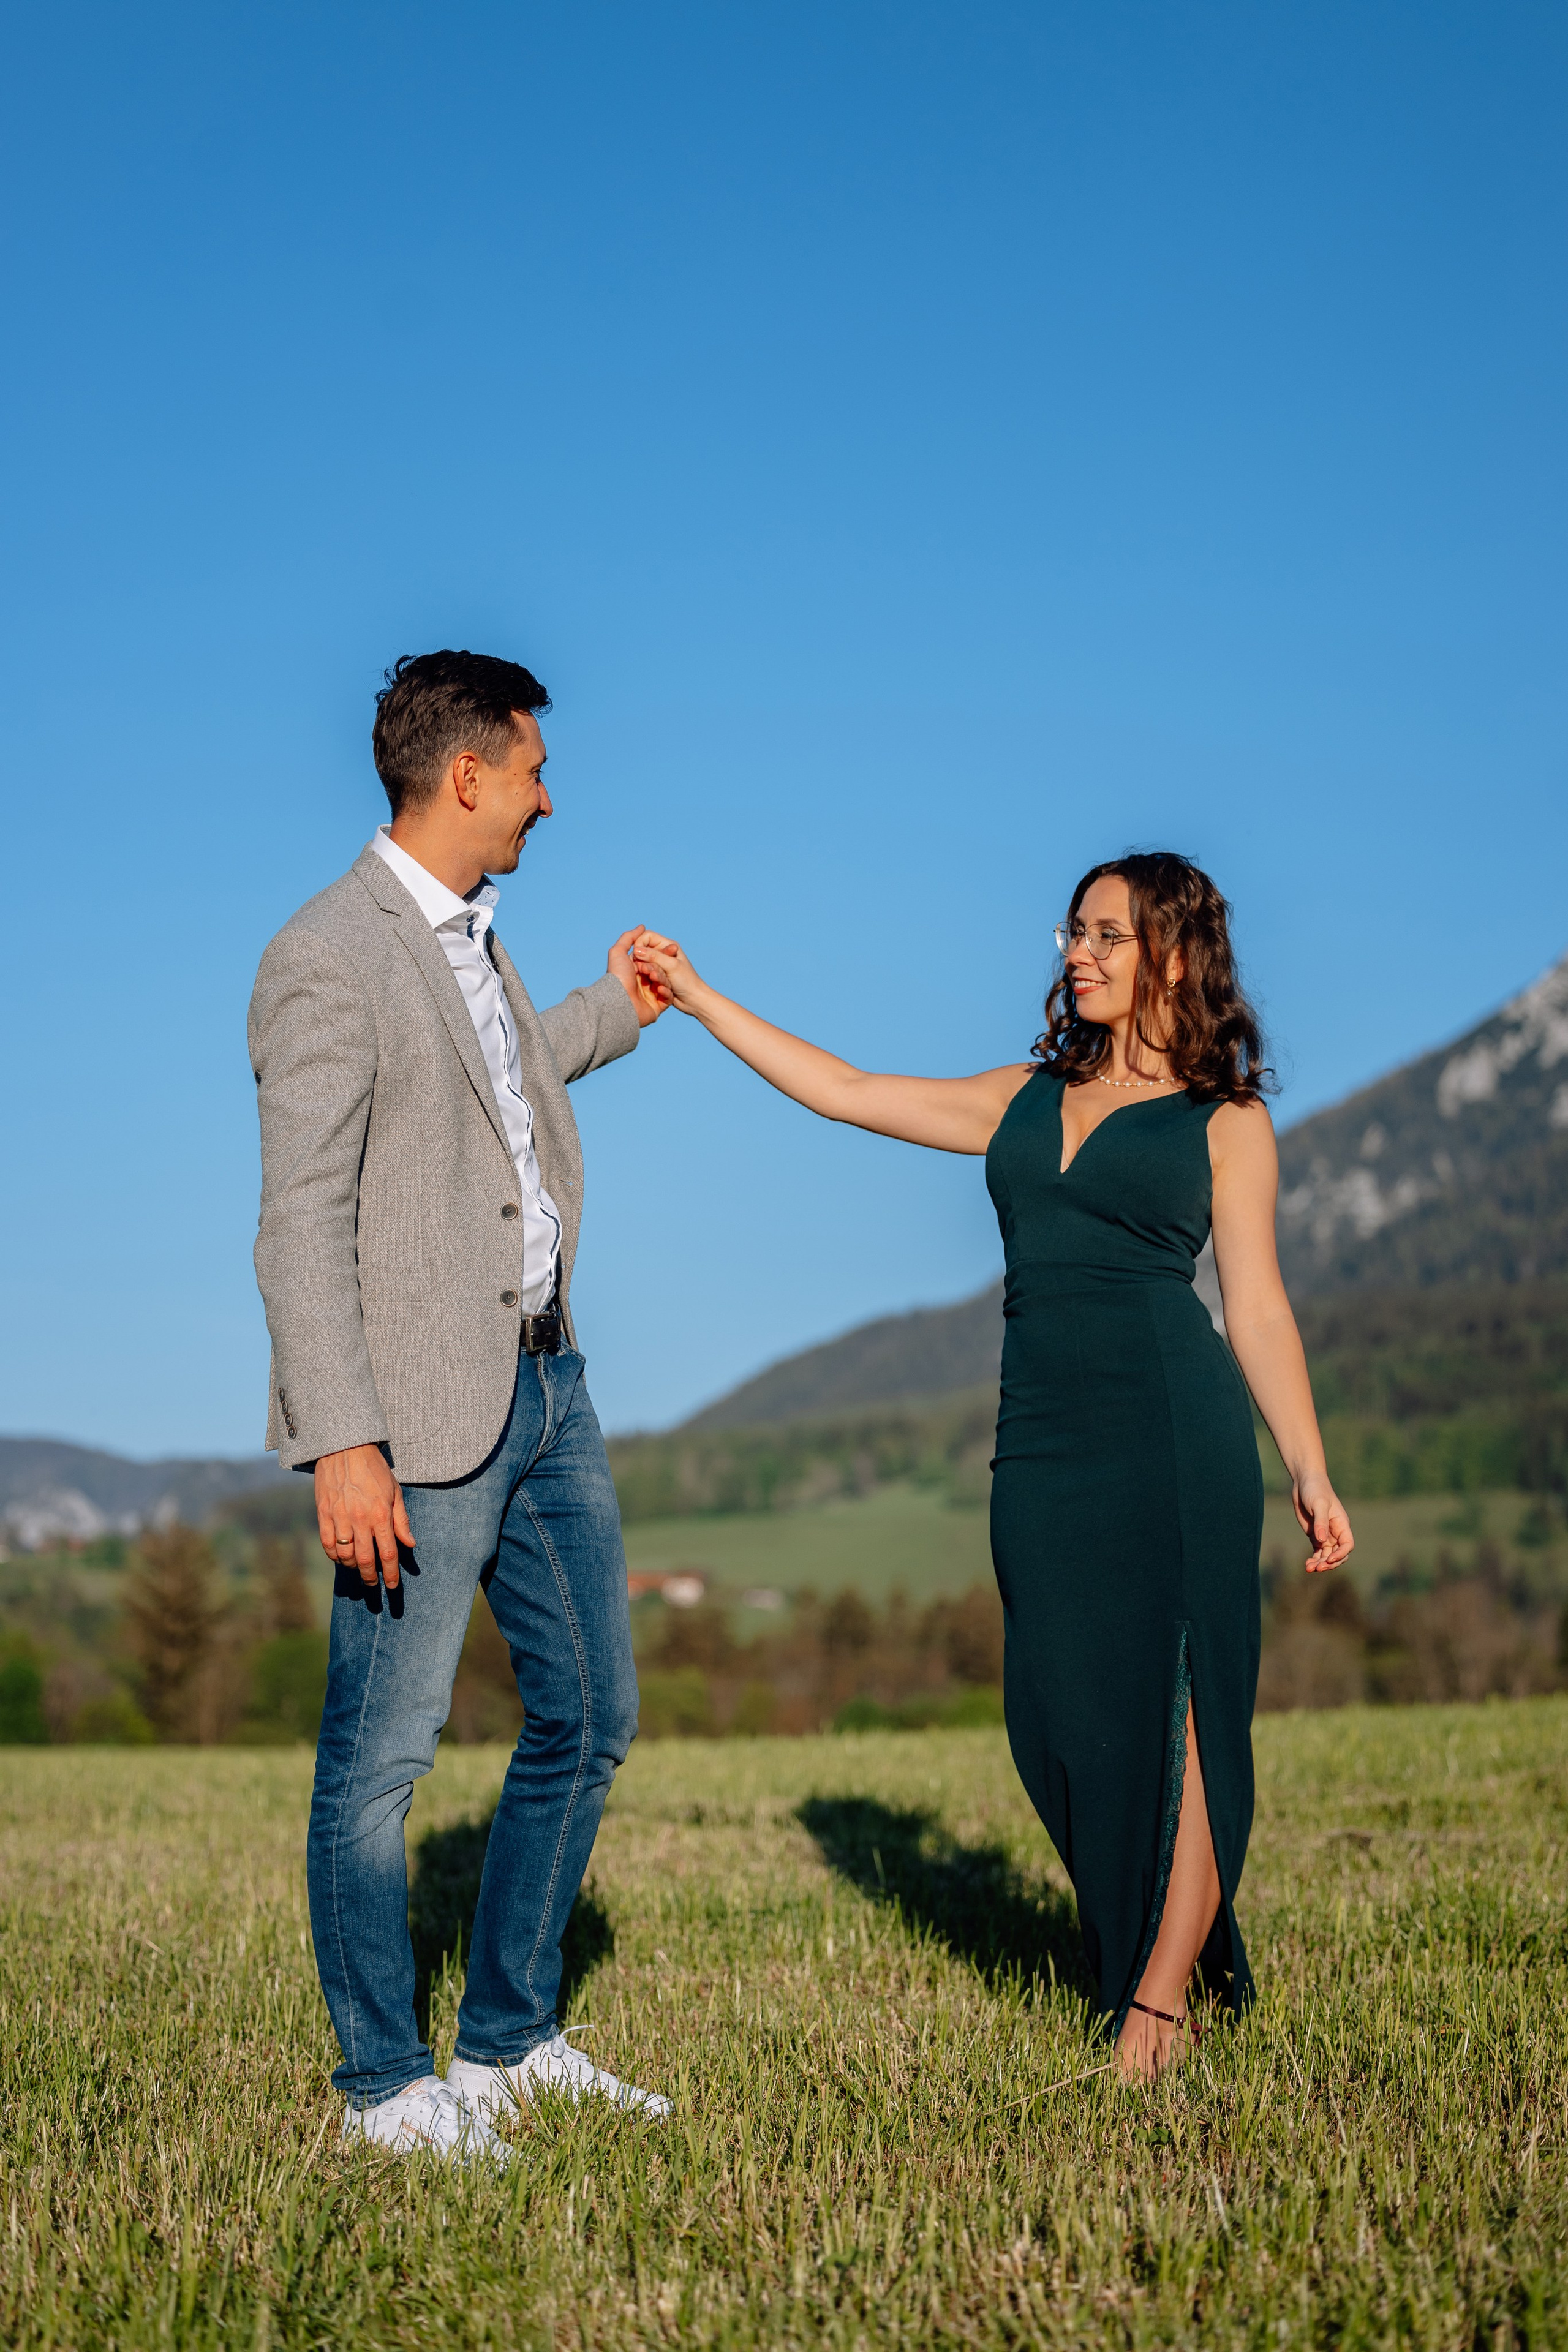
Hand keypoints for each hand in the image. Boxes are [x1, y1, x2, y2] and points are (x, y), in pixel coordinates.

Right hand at [314, 1444, 413, 1589]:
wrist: (345, 1448)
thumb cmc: (374, 1469)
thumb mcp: (395, 1491)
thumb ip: (402, 1520)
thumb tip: (410, 1544)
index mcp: (381, 1514)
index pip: (388, 1553)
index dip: (390, 1573)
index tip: (391, 1586)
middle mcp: (360, 1519)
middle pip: (365, 1559)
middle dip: (370, 1577)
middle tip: (373, 1584)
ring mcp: (339, 1517)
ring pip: (344, 1555)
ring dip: (352, 1567)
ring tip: (358, 1568)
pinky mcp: (323, 1513)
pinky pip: (327, 1543)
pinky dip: (334, 1555)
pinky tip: (340, 1557)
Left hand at [607, 926, 673, 1026]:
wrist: (618, 1002)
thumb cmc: (617, 977)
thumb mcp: (618, 952)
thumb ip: (628, 937)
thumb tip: (642, 927)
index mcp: (636, 970)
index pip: (654, 959)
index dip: (663, 954)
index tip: (673, 948)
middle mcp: (644, 982)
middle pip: (661, 970)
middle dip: (659, 968)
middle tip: (652, 970)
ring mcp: (651, 995)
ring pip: (665, 983)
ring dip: (660, 979)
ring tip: (652, 979)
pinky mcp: (657, 1007)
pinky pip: (667, 998)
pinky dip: (665, 992)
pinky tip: (659, 989)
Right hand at [631, 932, 710, 1015]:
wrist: (693, 1000)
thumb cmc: (687, 981)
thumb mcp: (671, 966)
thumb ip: (654, 956)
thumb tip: (636, 950)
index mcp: (668, 945)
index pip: (647, 936)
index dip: (639, 944)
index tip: (636, 956)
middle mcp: (662, 953)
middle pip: (643, 951)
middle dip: (643, 961)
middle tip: (645, 970)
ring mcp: (659, 965)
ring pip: (644, 964)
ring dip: (648, 972)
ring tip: (655, 979)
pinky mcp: (657, 976)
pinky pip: (647, 975)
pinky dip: (651, 980)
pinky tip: (660, 986)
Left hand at [1292, 1473, 1352, 1572]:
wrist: (1304, 1482)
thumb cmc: (1315, 1489)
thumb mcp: (1318, 1504)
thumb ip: (1321, 1522)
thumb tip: (1322, 1541)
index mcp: (1342, 1524)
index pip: (1347, 1545)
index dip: (1341, 1554)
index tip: (1329, 1559)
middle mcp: (1336, 1532)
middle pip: (1338, 1554)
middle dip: (1330, 1563)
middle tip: (1317, 1568)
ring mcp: (1325, 1535)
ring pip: (1327, 1555)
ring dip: (1320, 1564)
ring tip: (1309, 1568)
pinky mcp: (1315, 1536)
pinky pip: (1317, 1552)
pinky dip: (1314, 1559)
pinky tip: (1307, 1564)